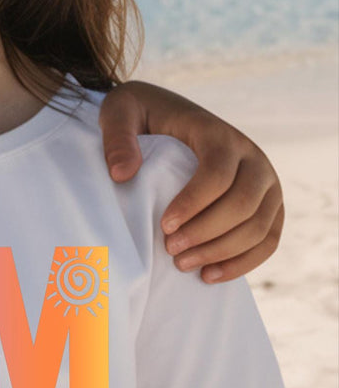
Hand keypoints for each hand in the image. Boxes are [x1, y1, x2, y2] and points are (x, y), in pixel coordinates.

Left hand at [99, 81, 282, 282]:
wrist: (163, 113)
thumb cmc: (140, 115)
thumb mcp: (119, 112)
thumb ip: (118, 137)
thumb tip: (123, 174)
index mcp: (218, 133)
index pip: (218, 173)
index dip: (194, 204)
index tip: (164, 226)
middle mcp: (252, 156)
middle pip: (244, 204)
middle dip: (207, 233)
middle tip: (170, 251)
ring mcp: (266, 182)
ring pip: (260, 226)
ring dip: (223, 252)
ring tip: (183, 265)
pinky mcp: (269, 204)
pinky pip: (269, 239)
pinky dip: (244, 261)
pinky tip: (211, 275)